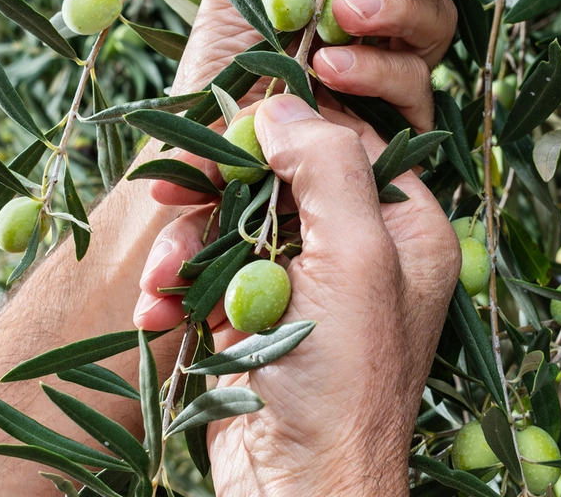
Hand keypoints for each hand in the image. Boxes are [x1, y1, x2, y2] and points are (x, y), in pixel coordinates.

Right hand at [136, 95, 459, 495]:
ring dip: (184, 246)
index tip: (229, 130)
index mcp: (404, 229)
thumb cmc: (342, 387)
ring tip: (160, 281)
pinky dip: (175, 287)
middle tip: (169, 192)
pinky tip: (156, 313)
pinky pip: (206, 272)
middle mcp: (358, 248)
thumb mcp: (356, 263)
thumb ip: (329, 168)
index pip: (344, 138)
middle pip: (276, 176)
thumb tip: (283, 102)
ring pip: (230, 221)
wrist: (294, 494)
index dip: (284, 126)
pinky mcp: (253, 315)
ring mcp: (301, 283)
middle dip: (216, 190)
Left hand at [173, 0, 456, 133]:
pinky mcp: (395, 127)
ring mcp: (390, 74)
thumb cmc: (216, 68)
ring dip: (395, 9)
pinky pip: (416, 86)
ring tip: (339, 16)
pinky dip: (378, 69)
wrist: (201, 151)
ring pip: (436, 23)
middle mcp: (376, 23)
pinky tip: (331, 69)